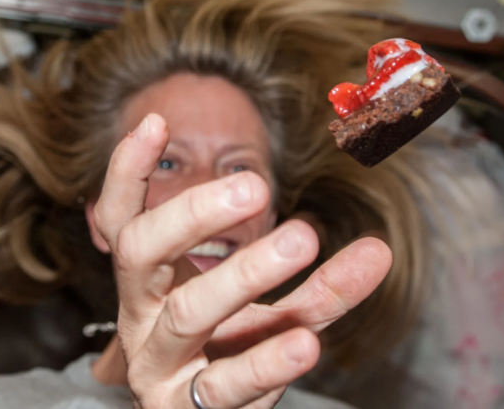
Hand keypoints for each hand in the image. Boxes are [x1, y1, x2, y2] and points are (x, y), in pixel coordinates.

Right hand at [91, 113, 390, 407]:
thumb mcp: (268, 309)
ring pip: (188, 314)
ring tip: (303, 239)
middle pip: (140, 251)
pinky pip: (225, 384)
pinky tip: (307, 341)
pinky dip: (267, 363)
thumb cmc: (230, 353)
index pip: (121, 218)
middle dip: (192, 213)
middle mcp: (140, 316)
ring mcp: (158, 365)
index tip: (157, 121)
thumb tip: (381, 248)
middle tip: (255, 186)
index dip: (127, 172)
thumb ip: (316, 280)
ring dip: (244, 273)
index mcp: (148, 280)